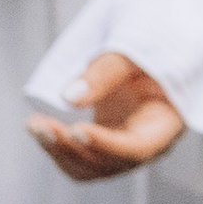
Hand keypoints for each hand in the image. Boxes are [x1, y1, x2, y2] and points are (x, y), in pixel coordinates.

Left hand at [27, 51, 184, 182]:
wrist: (154, 36)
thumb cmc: (153, 39)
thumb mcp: (136, 46)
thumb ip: (107, 71)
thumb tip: (69, 98)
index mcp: (168, 121)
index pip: (138, 148)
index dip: (106, 145)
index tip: (76, 129)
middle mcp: (147, 141)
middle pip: (108, 164)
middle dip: (72, 148)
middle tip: (42, 124)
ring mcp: (123, 143)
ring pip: (88, 167)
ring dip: (58, 150)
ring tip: (35, 125)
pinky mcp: (103, 138)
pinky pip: (77, 154)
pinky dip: (56, 144)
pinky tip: (38, 126)